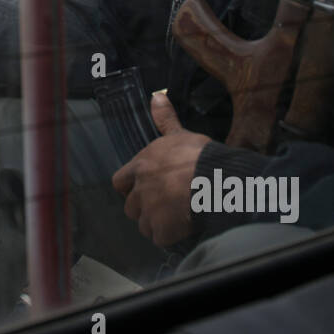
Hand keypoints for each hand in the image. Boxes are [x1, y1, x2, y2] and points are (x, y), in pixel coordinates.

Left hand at [111, 90, 210, 246]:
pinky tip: (183, 227)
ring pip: (143, 224)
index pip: (119, 181)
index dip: (129, 187)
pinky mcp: (161, 229)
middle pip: (130, 206)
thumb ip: (165, 119)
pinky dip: (170, 236)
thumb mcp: (180, 134)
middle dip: (143, 208)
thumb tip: (156, 95)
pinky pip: (159, 238)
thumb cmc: (199, 155)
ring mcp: (149, 210)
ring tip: (176, 217)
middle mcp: (140, 188)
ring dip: (156, 223)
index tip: (143, 187)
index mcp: (141, 165)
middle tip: (164, 205)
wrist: (215, 180)